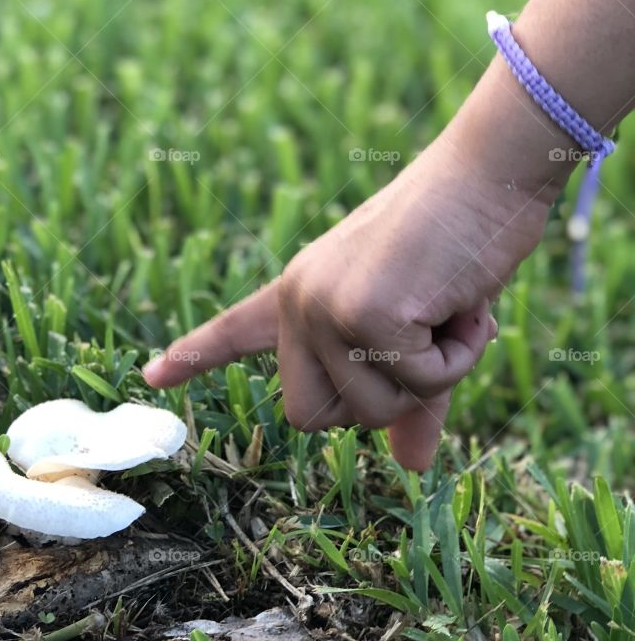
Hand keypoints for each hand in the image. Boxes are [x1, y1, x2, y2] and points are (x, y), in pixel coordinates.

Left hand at [143, 130, 553, 468]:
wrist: (488, 173)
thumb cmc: (459, 241)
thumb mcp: (424, 325)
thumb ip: (408, 395)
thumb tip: (412, 466)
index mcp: (300, 292)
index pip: (237, 330)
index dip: (197, 356)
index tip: (152, 376)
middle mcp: (299, 301)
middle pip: (310, 417)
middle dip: (375, 406)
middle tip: (420, 346)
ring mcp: (325, 308)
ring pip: (371, 413)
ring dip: (430, 376)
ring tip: (447, 310)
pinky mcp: (366, 316)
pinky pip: (418, 387)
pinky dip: (456, 358)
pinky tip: (462, 304)